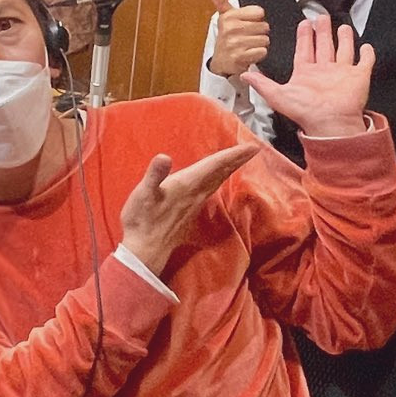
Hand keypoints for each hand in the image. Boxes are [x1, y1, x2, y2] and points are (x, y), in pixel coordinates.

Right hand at [118, 143, 260, 272]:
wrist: (145, 249)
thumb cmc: (142, 219)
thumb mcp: (143, 193)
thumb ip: (155, 175)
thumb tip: (163, 157)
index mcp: (187, 184)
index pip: (214, 166)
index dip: (232, 155)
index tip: (252, 147)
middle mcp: (196, 193)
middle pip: (221, 173)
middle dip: (236, 160)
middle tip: (252, 149)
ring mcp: (194, 204)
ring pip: (217, 182)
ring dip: (229, 169)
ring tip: (238, 160)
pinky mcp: (190, 211)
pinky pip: (210, 190)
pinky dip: (218, 180)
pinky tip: (216, 180)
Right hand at [204, 0, 270, 77]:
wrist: (221, 61)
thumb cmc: (227, 38)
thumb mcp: (224, 17)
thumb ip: (220, 0)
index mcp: (229, 16)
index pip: (259, 12)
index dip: (256, 19)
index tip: (247, 24)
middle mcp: (230, 29)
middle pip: (264, 26)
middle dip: (259, 33)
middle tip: (248, 37)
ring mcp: (234, 43)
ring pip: (264, 40)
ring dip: (259, 44)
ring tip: (248, 45)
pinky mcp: (239, 57)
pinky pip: (262, 51)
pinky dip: (258, 54)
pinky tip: (249, 54)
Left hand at [244, 14, 371, 138]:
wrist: (330, 122)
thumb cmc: (305, 111)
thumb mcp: (277, 95)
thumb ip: (262, 84)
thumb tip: (243, 75)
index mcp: (306, 74)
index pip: (304, 50)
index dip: (304, 37)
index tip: (304, 24)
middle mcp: (324, 71)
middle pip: (323, 46)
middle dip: (322, 32)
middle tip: (321, 18)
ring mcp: (342, 73)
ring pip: (344, 50)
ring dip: (343, 39)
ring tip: (342, 27)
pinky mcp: (359, 77)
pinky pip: (364, 62)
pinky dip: (367, 54)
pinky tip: (366, 46)